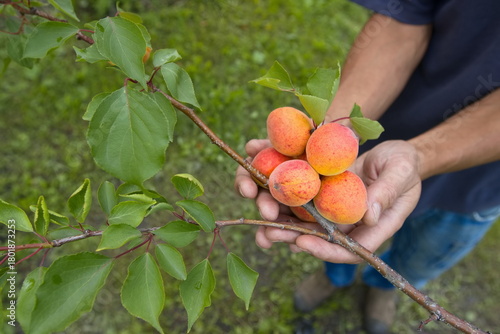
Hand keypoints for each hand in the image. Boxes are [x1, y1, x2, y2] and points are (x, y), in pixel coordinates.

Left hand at [236, 139, 421, 263]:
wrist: (392, 152)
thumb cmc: (404, 164)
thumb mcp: (401, 173)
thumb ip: (388, 193)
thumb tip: (370, 216)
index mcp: (369, 229)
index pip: (347, 250)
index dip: (323, 250)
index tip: (301, 242)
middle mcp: (345, 223)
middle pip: (316, 236)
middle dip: (289, 235)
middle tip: (266, 232)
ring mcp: (330, 208)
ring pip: (300, 218)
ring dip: (277, 216)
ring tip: (257, 210)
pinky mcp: (319, 191)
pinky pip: (298, 194)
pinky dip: (279, 190)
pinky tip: (259, 179)